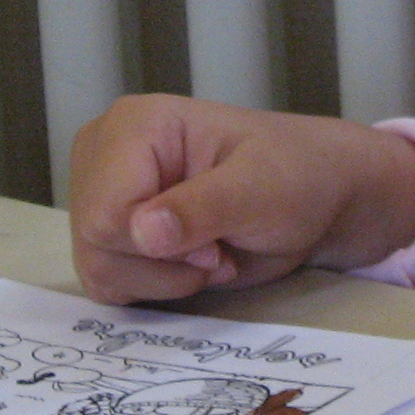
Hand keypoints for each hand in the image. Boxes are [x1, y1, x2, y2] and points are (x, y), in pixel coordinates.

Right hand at [67, 96, 414, 305]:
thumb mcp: (261, 189)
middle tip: (217, 249)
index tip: (214, 243)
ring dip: (164, 280)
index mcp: (134, 125)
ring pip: (98, 270)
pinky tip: (194, 265)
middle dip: (164, 265)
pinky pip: (107, 285)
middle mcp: (103, 157)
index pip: (106, 212)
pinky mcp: (111, 235)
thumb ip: (202, 208)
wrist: (317, 197)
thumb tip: (141, 232)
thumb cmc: (297, 176)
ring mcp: (103, 197)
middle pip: (96, 244)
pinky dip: (155, 289)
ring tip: (212, 253)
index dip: (157, 245)